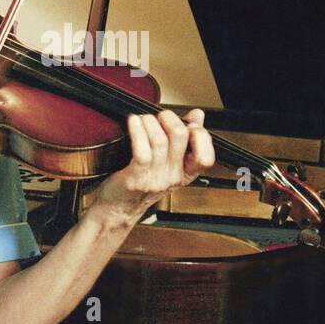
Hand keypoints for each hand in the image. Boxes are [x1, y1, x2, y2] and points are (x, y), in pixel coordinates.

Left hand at [90, 108, 214, 226]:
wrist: (118, 208)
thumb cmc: (140, 183)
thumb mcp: (168, 163)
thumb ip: (185, 139)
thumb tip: (198, 115)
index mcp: (185, 174)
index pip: (206, 157)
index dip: (200, 135)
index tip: (189, 124)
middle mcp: (172, 178)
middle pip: (180, 136)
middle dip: (169, 118)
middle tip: (159, 116)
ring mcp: (155, 179)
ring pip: (159, 139)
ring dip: (149, 122)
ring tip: (142, 120)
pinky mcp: (136, 178)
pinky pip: (141, 150)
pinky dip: (137, 130)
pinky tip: (133, 122)